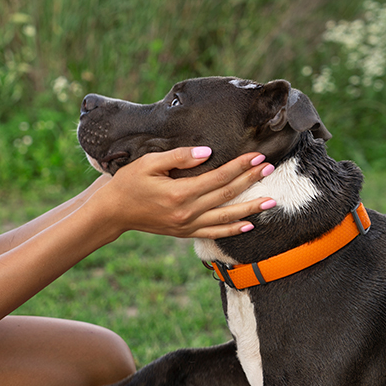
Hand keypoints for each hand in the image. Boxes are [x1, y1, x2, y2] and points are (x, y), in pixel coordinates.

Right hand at [93, 147, 274, 239]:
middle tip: (270, 168)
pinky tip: (248, 224)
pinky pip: (213, 233)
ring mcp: (186, 225)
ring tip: (271, 200)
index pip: (218, 177)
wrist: (113, 212)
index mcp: (179, 193)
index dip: (240, 166)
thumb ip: (179, 157)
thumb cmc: (128, 183)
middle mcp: (187, 212)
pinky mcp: (184, 232)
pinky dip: (231, 229)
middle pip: (226, 194)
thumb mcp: (148, 163)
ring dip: (250, 208)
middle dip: (250, 181)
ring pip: (225, 217)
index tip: (257, 156)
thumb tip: (208, 152)